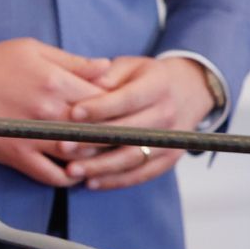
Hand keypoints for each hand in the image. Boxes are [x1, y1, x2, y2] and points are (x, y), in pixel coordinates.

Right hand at [0, 38, 111, 186]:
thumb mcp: (33, 49)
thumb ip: (74, 61)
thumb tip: (107, 69)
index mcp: (57, 83)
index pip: (107, 101)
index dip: (120, 107)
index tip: (123, 110)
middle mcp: (49, 113)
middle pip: (99, 132)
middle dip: (112, 134)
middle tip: (119, 135)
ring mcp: (34, 137)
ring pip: (81, 157)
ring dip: (94, 157)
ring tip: (98, 153)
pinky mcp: (18, 156)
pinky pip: (54, 176)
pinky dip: (70, 177)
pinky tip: (74, 169)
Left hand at [55, 55, 210, 189]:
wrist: (187, 92)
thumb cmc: (144, 78)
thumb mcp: (129, 66)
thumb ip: (107, 74)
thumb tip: (89, 84)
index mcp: (158, 86)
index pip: (128, 99)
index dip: (100, 107)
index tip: (73, 114)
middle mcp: (167, 114)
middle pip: (129, 131)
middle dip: (93, 140)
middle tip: (62, 146)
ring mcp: (171, 139)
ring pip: (133, 157)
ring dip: (101, 167)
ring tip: (72, 170)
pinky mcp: (169, 159)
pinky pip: (142, 174)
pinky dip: (116, 180)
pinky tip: (91, 182)